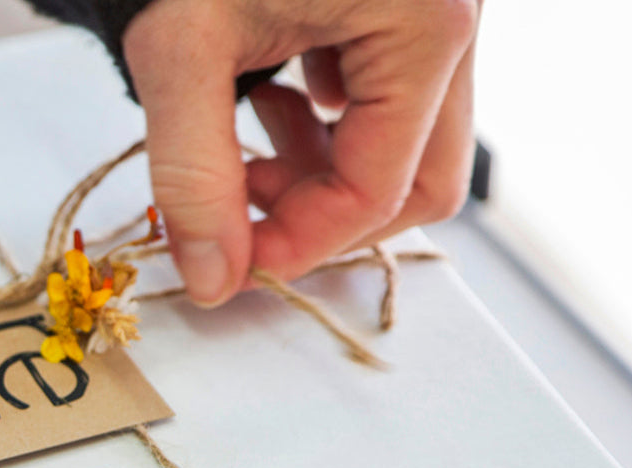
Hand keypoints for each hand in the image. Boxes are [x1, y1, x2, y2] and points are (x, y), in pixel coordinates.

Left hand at [123, 0, 479, 305]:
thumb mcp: (181, 53)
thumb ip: (194, 173)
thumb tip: (212, 277)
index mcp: (423, 25)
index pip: (382, 189)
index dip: (302, 242)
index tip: (232, 261)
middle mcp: (450, 21)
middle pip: (421, 178)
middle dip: (325, 214)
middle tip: (244, 218)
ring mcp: (432, 17)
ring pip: (407, 144)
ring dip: (324, 172)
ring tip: (244, 156)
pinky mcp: (401, 12)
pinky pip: (387, 99)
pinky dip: (327, 127)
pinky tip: (267, 108)